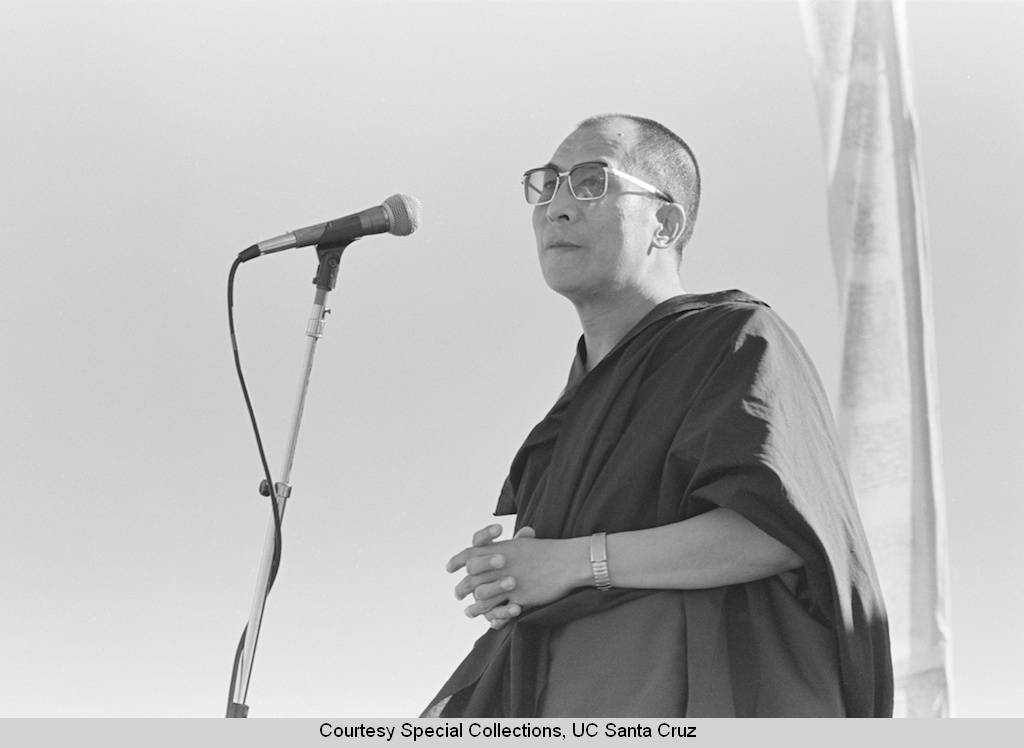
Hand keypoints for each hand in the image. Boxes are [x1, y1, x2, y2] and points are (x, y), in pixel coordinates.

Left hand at [447, 525, 583, 627]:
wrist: (568, 561)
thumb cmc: (548, 551)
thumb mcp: (523, 544)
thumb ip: (506, 547)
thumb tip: (495, 549)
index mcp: (500, 548)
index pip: (470, 553)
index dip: (457, 561)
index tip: (449, 569)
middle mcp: (500, 564)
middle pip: (471, 577)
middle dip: (463, 588)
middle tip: (459, 594)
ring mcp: (509, 581)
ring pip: (481, 595)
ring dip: (475, 606)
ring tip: (470, 612)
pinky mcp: (519, 597)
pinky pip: (501, 609)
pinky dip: (494, 616)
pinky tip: (491, 621)